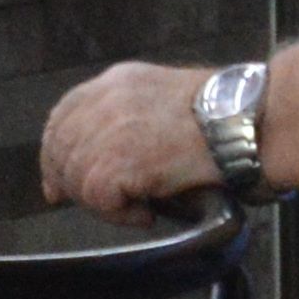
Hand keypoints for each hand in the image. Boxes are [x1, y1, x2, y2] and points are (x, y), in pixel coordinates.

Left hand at [38, 62, 219, 218]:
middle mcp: (104, 102)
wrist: (244, 123)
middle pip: (61, 149)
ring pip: (75, 179)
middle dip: (72, 183)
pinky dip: (120, 215)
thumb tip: (89, 155)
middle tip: (103, 202)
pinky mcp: (118, 163)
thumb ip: (122, 117)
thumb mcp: (161, 98)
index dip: (54, 152)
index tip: (57, 181)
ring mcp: (108, 131)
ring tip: (135, 205)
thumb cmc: (220, 120)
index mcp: (114, 83)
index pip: (62, 117)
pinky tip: (146, 211)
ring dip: (102, 202)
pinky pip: (98, 200)